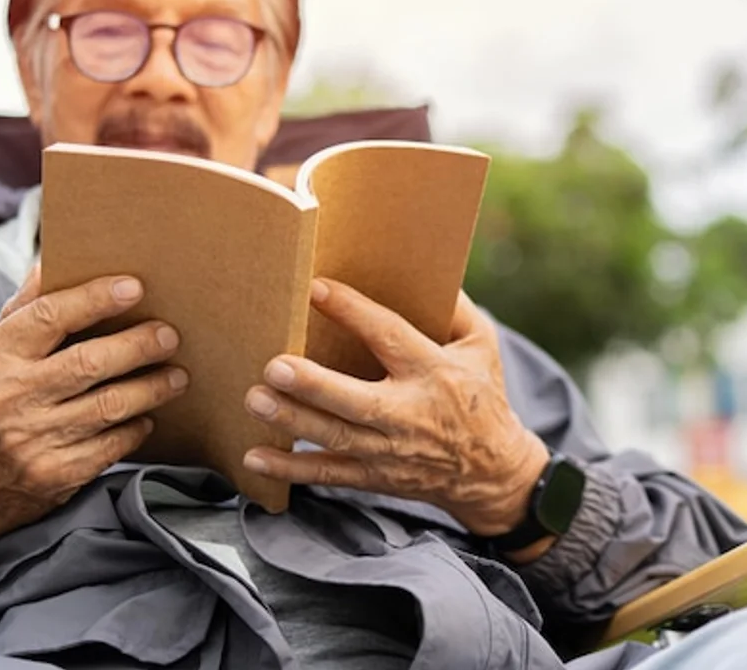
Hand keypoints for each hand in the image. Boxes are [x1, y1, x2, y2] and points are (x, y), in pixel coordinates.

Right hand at [0, 265, 188, 546]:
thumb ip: (25, 309)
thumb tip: (54, 261)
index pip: (48, 317)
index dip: (94, 299)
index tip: (133, 287)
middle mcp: (10, 398)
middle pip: (89, 362)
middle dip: (138, 345)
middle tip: (168, 335)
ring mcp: (32, 440)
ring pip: (110, 405)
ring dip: (152, 388)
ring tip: (176, 376)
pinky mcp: (55, 474)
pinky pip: (112, 446)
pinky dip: (136, 428)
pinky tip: (146, 416)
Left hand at [242, 278, 549, 537]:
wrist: (493, 471)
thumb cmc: (481, 396)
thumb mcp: (482, 345)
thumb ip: (457, 308)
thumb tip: (430, 270)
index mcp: (433, 371)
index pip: (389, 337)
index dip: (352, 312)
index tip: (315, 289)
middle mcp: (409, 413)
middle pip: (356, 400)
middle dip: (314, 385)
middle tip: (274, 366)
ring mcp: (390, 450)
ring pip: (335, 437)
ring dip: (293, 420)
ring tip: (255, 399)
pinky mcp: (375, 476)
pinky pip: (328, 474)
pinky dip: (290, 470)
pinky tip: (253, 457)